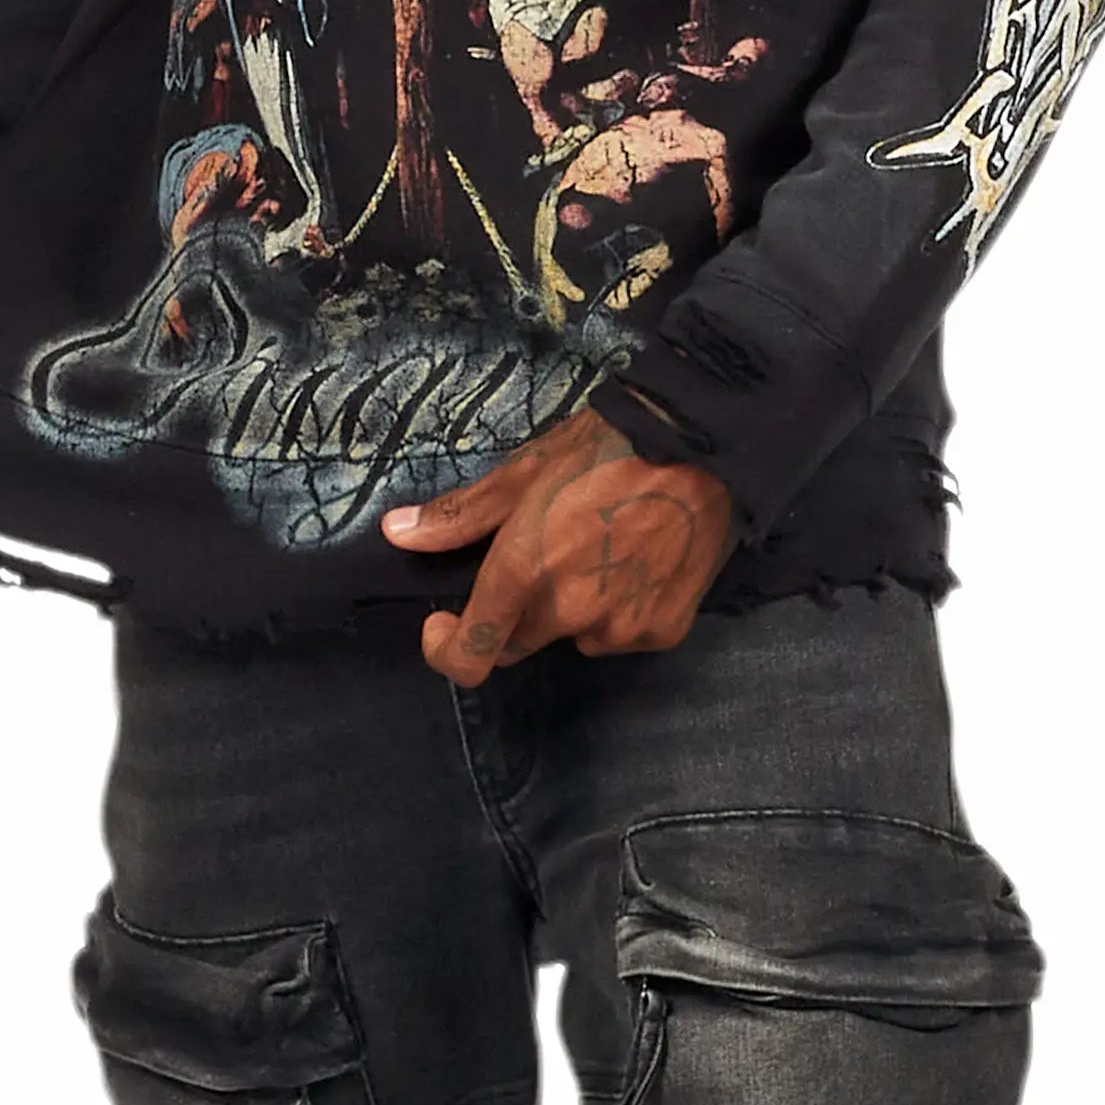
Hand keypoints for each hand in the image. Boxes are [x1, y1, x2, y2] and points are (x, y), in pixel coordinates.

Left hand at [384, 406, 734, 684]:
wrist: (706, 448)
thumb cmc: (611, 448)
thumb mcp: (526, 471)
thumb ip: (461, 515)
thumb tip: (397, 533)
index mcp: (524, 572)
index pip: (470, 657)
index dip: (447, 651)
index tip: (446, 625)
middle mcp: (569, 612)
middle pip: (519, 643)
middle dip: (514, 613)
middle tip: (544, 555)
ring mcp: (619, 627)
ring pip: (575, 637)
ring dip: (574, 610)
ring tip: (603, 548)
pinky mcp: (662, 632)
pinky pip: (623, 634)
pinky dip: (622, 609)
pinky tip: (639, 561)